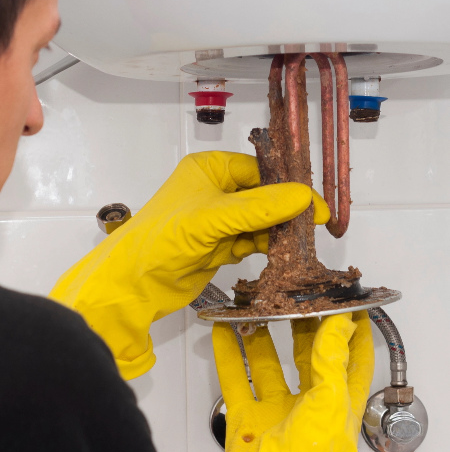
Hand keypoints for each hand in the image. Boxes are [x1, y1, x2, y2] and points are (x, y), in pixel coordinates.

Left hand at [50, 150, 329, 378]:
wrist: (135, 283)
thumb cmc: (164, 238)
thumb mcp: (214, 218)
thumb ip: (259, 208)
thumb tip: (303, 196)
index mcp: (209, 169)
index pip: (258, 170)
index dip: (288, 186)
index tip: (316, 206)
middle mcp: (214, 189)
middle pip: (263, 195)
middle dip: (286, 211)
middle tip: (314, 228)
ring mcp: (216, 219)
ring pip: (259, 221)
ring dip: (278, 232)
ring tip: (300, 246)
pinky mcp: (218, 245)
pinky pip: (251, 241)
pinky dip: (265, 248)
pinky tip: (281, 256)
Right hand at [213, 311, 373, 451]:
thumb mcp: (329, 407)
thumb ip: (330, 362)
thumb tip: (339, 324)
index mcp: (338, 405)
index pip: (351, 360)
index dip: (350, 332)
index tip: (344, 303)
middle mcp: (308, 406)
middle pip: (305, 356)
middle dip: (298, 325)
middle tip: (291, 296)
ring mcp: (275, 412)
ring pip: (265, 362)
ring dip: (258, 334)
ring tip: (253, 307)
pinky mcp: (245, 419)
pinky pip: (234, 378)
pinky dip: (226, 353)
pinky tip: (222, 331)